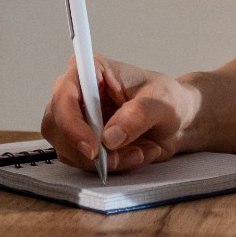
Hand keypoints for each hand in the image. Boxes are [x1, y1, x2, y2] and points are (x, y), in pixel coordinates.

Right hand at [39, 56, 201, 172]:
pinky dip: (111, 166)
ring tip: (140, 151)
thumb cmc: (169, 100)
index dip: (71, 124)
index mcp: (92, 70)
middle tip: (124, 156)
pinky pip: (83, 162)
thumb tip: (110, 136)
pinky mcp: (82, 141)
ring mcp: (76, 119)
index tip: (94, 149)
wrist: (179, 120)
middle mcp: (77, 93)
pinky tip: (136, 154)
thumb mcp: (162, 102)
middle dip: (89, 150)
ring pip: (68, 149)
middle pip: (56, 126)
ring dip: (106, 160)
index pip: (64, 95)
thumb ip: (138, 115)